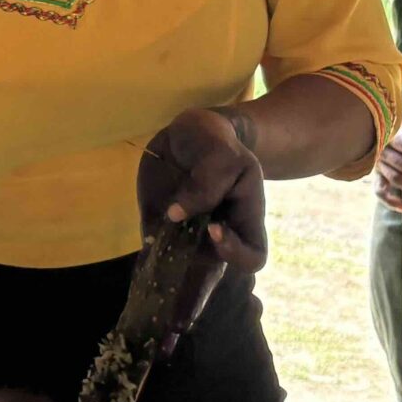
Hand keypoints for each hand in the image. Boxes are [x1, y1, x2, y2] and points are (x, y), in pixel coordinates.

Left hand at [139, 107, 267, 273]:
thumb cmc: (217, 144)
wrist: (188, 135)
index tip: (215, 228)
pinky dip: (149, 245)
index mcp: (244, 219)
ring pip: (180, 261)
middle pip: (211, 266)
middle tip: (184, 228)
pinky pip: (154, 245)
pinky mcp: (158, 224)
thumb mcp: (223, 155)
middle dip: (195, 257)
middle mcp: (215, 234)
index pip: (253, 257)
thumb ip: (209, 184)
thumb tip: (177, 215)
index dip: (237, 253)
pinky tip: (148, 236)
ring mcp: (186, 232)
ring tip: (164, 226)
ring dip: (169, 254)